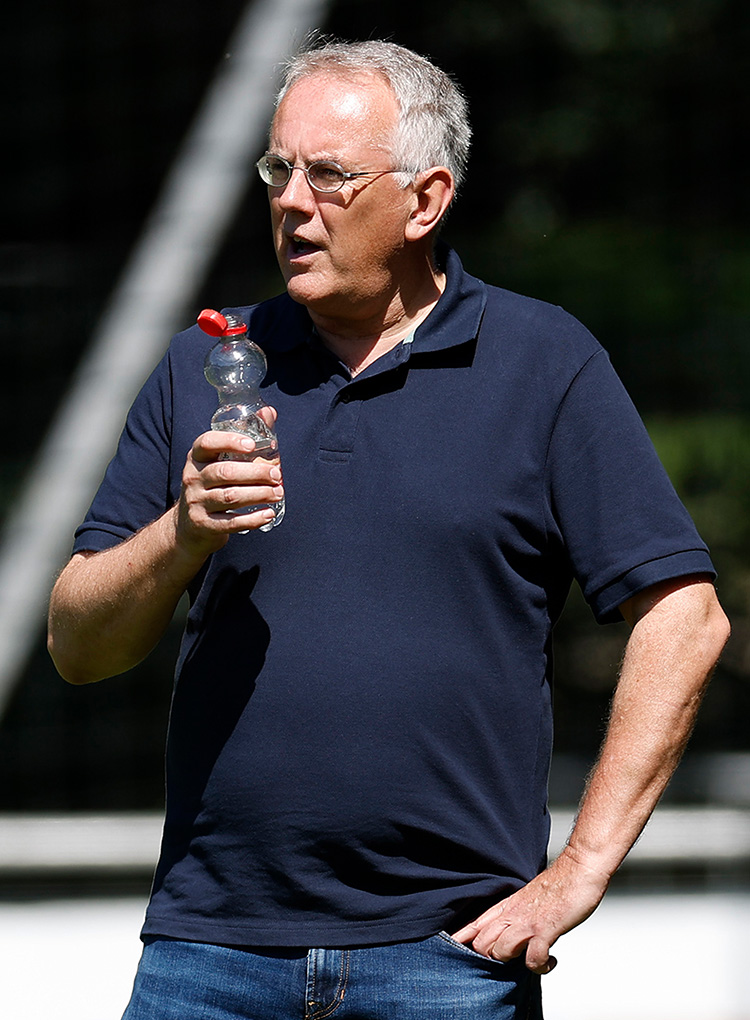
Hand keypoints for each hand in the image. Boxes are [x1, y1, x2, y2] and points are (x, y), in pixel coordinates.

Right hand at [176, 409, 283, 554]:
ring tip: (278, 493)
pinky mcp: (204, 524)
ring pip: (230, 497)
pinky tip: (268, 514)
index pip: (206, 443)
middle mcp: (192, 478)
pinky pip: (230, 522)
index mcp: (196, 458)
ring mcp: (196, 502)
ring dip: (258, 495)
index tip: (252, 445)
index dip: (229, 441)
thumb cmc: (212, 486)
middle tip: (277, 474)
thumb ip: (243, 438)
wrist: (188, 526)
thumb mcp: (219, 462)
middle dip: (255, 473)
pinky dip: (252, 519)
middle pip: (225, 472)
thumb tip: (269, 412)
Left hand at [450, 846, 609, 973]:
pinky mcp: (545, 929)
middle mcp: (513, 914)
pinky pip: (533, 959)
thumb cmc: (557, 885)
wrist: (579, 869)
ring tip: (527, 959)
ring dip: (511, 962)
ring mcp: (527, 922)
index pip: (476, 924)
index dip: (462, 939)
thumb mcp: (528, 897)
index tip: (450, 949)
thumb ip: (517, 913)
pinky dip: (540, 967)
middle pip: (482, 944)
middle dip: (489, 959)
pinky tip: (549, 961)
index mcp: (507, 906)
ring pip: (500, 951)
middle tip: (508, 961)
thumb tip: (511, 932)